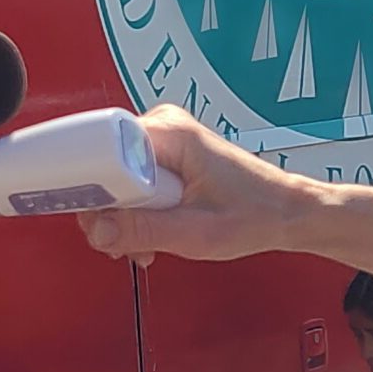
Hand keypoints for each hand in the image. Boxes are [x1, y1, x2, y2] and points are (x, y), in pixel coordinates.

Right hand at [79, 107, 304, 266]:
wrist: (286, 212)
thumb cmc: (255, 214)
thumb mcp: (195, 233)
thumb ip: (143, 230)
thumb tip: (97, 229)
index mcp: (170, 133)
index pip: (99, 145)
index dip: (86, 182)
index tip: (87, 214)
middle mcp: (164, 127)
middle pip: (102, 165)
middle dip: (108, 211)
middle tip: (126, 242)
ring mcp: (165, 141)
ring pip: (114, 178)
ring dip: (124, 217)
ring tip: (147, 244)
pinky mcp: (167, 157)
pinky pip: (131, 182)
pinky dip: (136, 212)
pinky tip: (152, 236)